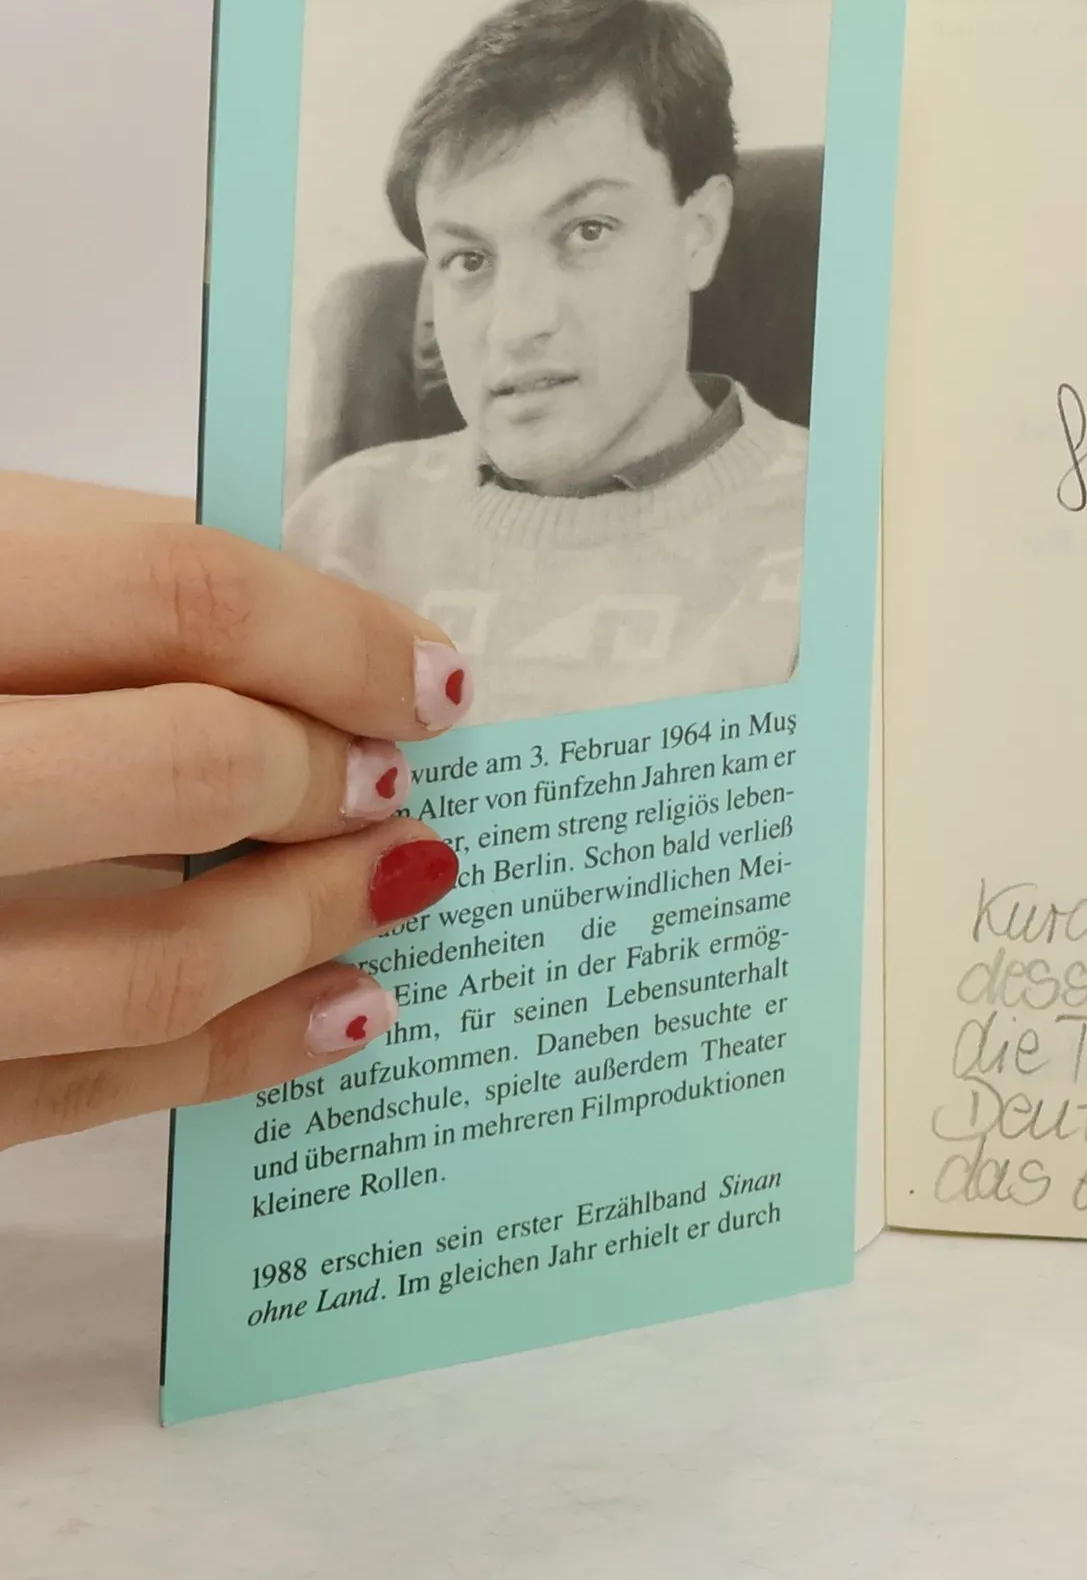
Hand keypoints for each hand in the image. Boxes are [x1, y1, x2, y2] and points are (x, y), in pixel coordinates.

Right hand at [0, 472, 472, 1149]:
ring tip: (400, 883)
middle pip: (181, 771)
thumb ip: (110, 568)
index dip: (337, 636)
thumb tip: (336, 629)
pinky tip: (341, 1008)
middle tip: (398, 780)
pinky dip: (239, 1056)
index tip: (429, 678)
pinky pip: (82, 1094)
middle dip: (327, 778)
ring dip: (313, 925)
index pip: (177, 595)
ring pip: (146, 967)